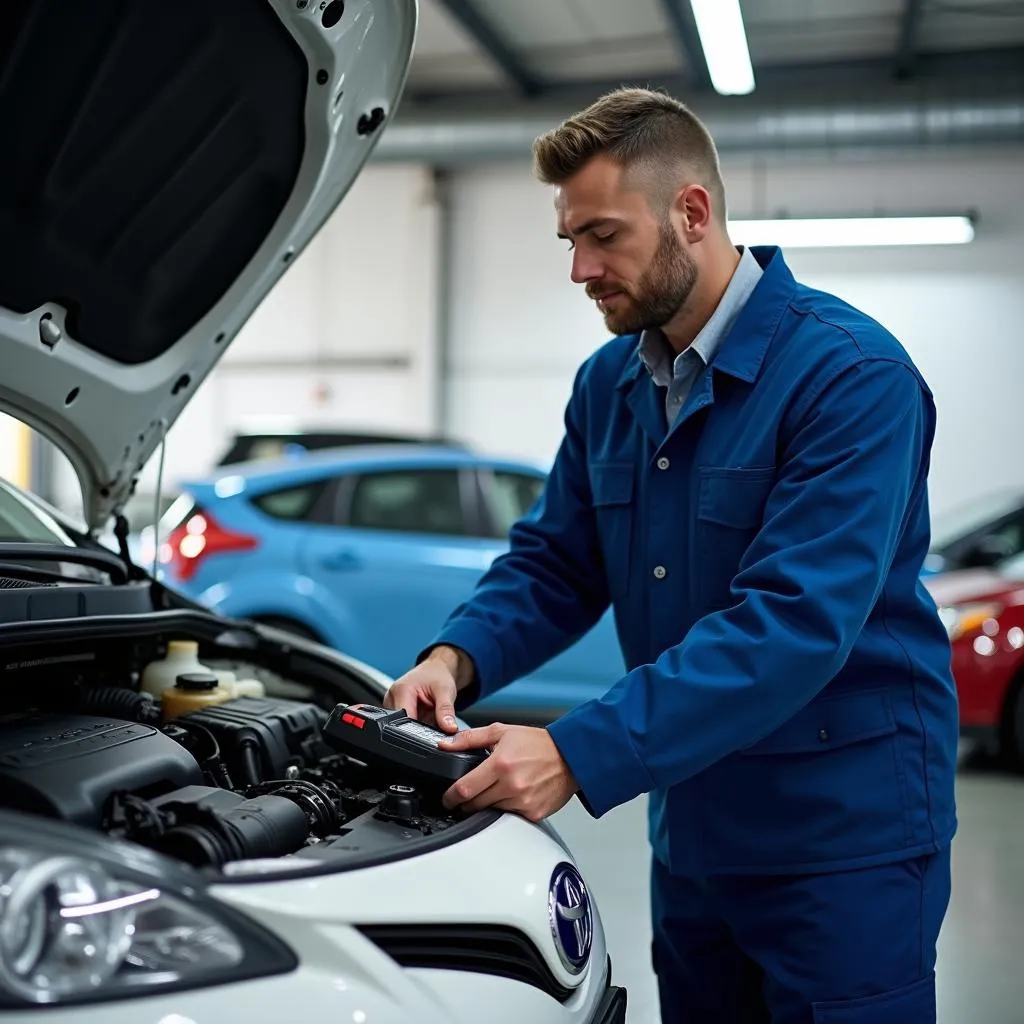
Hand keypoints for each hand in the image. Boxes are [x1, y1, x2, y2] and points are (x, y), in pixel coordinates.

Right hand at [383, 651, 459, 733]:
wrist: (435, 669)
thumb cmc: (437, 675)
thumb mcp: (446, 691)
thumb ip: (445, 710)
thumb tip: (449, 728)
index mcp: (401, 690)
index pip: (404, 721)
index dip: (418, 730)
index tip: (432, 731)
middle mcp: (391, 698)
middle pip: (402, 725)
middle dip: (419, 728)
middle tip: (433, 718)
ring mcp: (391, 705)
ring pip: (404, 727)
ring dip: (418, 726)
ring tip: (428, 713)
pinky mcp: (395, 710)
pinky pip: (405, 724)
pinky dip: (417, 724)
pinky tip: (424, 714)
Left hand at [439, 723, 578, 821]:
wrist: (571, 755)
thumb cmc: (538, 743)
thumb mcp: (502, 732)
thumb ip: (471, 738)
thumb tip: (447, 744)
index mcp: (500, 764)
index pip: (464, 789)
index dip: (450, 797)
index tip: (447, 798)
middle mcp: (511, 785)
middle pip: (474, 805)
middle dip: (465, 803)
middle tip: (466, 797)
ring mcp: (523, 801)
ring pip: (490, 812)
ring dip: (486, 805)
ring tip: (494, 791)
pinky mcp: (533, 813)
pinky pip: (510, 817)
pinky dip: (505, 809)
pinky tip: (511, 796)